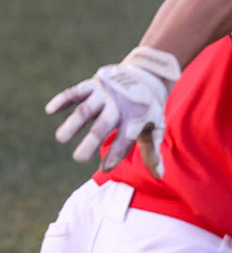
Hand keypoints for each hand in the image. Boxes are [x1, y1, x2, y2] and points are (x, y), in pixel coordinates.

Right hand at [45, 47, 182, 176]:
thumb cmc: (147, 109)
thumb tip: (159, 175)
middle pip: (103, 126)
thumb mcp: (155, 127)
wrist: (147, 76)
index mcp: (136, 119)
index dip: (116, 153)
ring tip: (60, 138)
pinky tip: (51, 110)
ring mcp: (105, 95)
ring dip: (73, 123)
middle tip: (78, 158)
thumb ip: (152, 151)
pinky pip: (76, 92)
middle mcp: (119, 107)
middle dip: (91, 141)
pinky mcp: (93, 84)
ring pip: (86, 109)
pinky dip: (63, 99)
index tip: (105, 168)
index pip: (125, 140)